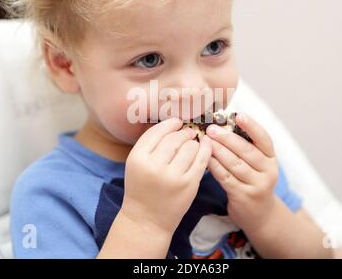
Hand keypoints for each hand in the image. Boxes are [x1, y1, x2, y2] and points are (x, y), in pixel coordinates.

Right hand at [121, 118, 211, 234]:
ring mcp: (173, 177)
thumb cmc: (142, 188)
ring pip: (190, 147)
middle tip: (188, 132)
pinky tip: (205, 146)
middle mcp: (154, 166)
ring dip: (193, 142)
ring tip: (192, 144)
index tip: (177, 122)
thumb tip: (173, 123)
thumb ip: (150, 144)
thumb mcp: (135, 164)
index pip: (157, 132)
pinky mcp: (189, 185)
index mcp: (138, 158)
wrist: (146, 219)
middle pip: (174, 139)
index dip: (169, 124)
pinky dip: (205, 149)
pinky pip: (201, 160)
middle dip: (183, 132)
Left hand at [205, 113, 277, 231]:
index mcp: (271, 158)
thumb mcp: (257, 164)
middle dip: (227, 138)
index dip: (252, 126)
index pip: (264, 139)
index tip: (239, 115)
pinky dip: (215, 166)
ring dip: (218, 151)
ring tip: (206, 141)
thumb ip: (246, 147)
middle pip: (247, 151)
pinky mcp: (244, 196)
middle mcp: (268, 171)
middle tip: (211, 128)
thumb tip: (223, 124)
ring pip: (235, 164)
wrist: (259, 214)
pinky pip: (226, 178)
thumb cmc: (252, 181)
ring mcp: (257, 185)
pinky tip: (205, 158)